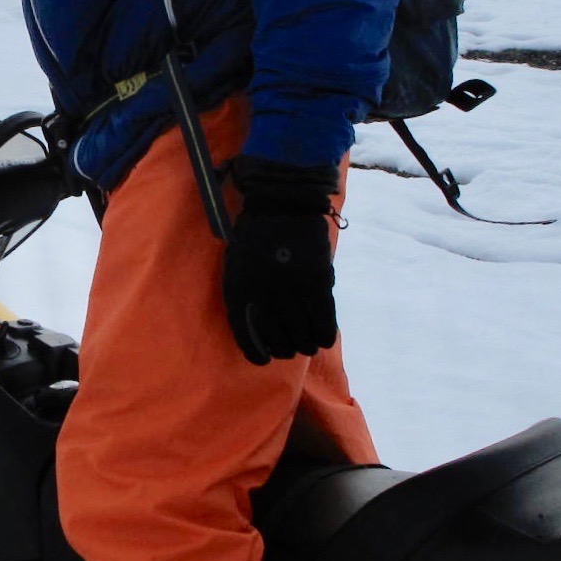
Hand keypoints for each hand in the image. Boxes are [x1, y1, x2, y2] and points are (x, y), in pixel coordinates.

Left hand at [222, 156, 338, 365]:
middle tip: (288, 350)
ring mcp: (292, 284)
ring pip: (301, 330)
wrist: (282, 201)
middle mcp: (264, 288)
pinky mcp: (318, 279)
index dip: (253, 349)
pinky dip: (323, 332)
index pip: (244, 328)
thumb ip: (244, 293)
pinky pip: (323, 317)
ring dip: (304, 344)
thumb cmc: (255, 234)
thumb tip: (256, 327)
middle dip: (283, 348)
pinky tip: (322, 339)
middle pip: (276, 334)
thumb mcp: (236, 262)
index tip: (262, 359)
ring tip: (304, 345)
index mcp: (239, 283)